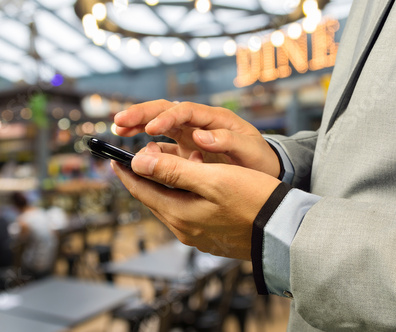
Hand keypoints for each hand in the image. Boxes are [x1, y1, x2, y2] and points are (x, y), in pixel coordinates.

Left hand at [111, 151, 280, 259]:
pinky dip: (185, 193)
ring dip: (169, 182)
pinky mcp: (210, 236)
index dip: (126, 172)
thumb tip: (138, 163)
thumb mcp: (212, 179)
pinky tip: (198, 183)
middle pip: (154, 197)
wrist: (284, 232)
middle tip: (147, 153)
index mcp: (178, 214)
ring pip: (170, 203)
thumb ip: (172, 171)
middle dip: (148, 174)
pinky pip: (186, 211)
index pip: (140, 190)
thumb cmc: (252, 201)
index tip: (115, 158)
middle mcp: (182, 229)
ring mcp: (196, 235)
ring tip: (182, 161)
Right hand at [114, 100, 280, 177]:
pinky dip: (147, 146)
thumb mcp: (249, 150)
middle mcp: (198, 123)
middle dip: (141, 114)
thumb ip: (228, 141)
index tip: (150, 129)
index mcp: (214, 119)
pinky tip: (134, 153)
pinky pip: (162, 145)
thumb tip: (200, 137)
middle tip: (120, 121)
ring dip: (138, 125)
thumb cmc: (259, 160)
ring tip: (119, 129)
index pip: (184, 111)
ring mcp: (189, 136)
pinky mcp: (185, 150)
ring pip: (158, 125)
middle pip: (165, 110)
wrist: (264, 171)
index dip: (166, 118)